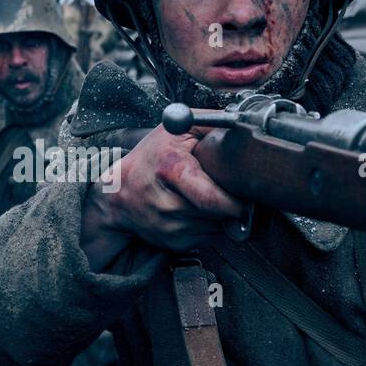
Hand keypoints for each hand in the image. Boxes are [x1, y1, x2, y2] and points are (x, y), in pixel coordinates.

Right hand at [80, 123, 245, 270]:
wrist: (118, 191)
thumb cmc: (151, 157)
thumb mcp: (176, 130)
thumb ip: (210, 123)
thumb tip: (243, 127)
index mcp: (171, 170)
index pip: (212, 199)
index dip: (235, 202)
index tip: (247, 196)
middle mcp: (167, 204)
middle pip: (217, 214)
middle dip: (233, 207)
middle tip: (238, 196)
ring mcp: (169, 226)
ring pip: (216, 228)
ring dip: (222, 217)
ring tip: (212, 198)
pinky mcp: (172, 242)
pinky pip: (207, 237)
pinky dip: (210, 226)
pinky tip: (199, 210)